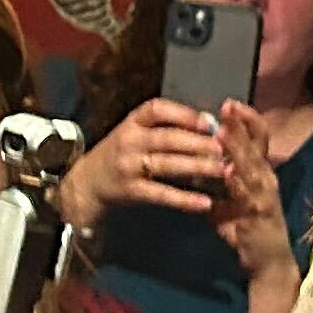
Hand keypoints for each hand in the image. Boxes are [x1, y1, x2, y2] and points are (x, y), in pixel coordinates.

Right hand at [64, 99, 227, 223]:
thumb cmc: (121, 154)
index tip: (209, 121)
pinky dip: (184, 199)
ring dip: (197, 167)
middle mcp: (129, 141)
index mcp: (132, 122)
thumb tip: (209, 122)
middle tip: (225, 148)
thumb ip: (166, 127)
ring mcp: (128, 166)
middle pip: (167, 138)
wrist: (87, 183)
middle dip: (199, 143)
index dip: (183, 114)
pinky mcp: (131, 191)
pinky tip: (204, 203)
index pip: (157, 110)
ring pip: (167, 165)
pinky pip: (161, 194)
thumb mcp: (136, 132)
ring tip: (224, 171)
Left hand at [209, 103, 293, 283]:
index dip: (246, 120)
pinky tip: (228, 171)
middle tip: (227, 106)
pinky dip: (238, 182)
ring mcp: (265, 196)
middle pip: (256, 145)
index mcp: (260, 172)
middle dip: (242, 125)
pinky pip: (249, 196)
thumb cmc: (246, 230)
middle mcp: (266, 179)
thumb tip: (192, 164)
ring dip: (239, 148)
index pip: (257, 138)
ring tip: (225, 131)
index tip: (229, 103)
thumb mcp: (228, 201)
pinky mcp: (261, 215)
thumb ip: (215, 183)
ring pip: (253, 166)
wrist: (267, 263)